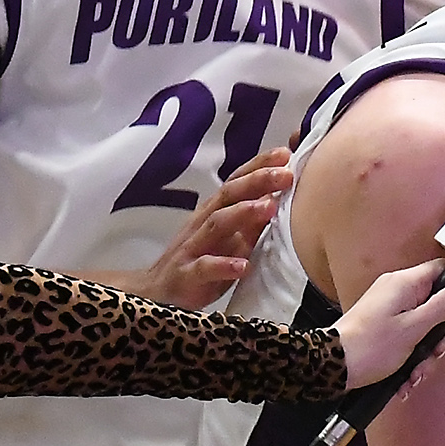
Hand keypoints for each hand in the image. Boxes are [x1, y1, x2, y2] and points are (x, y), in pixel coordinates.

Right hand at [120, 148, 294, 306]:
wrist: (158, 292)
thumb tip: (281, 198)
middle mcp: (203, 222)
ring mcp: (193, 247)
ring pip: (217, 223)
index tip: (286, 153)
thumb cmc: (200, 261)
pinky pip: (204, 267)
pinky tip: (243, 266)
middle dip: (258, 181)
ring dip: (243, 213)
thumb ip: (253, 221)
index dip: (259, 166)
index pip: (238, 181)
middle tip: (286, 174)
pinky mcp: (186, 274)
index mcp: (215, 211)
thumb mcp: (232, 240)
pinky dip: (224, 265)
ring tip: (269, 207)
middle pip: (229, 194)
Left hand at [335, 260, 444, 388]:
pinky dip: (411, 358)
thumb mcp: (414, 328)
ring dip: (425, 353)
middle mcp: (397, 291)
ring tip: (417, 372)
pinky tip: (407, 377)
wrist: (334, 367)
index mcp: (405, 283)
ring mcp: (389, 309)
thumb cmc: (371, 346)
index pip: (443, 271)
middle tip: (437, 351)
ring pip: (423, 326)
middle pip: (436, 303)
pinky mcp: (383, 327)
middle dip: (441, 334)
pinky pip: (408, 337)